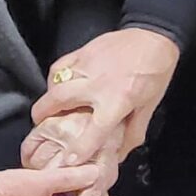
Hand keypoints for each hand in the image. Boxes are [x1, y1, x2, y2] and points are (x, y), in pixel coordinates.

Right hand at [30, 30, 182, 167]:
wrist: (154, 36)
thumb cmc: (155, 72)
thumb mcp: (149, 106)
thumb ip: (133, 132)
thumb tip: (120, 154)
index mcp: (117, 100)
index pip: (93, 130)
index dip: (79, 149)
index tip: (68, 159)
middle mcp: (97, 84)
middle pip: (59, 101)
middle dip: (43, 115)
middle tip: (40, 125)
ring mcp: (87, 65)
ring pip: (55, 83)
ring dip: (48, 97)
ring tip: (49, 108)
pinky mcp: (82, 52)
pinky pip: (59, 67)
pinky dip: (54, 79)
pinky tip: (58, 86)